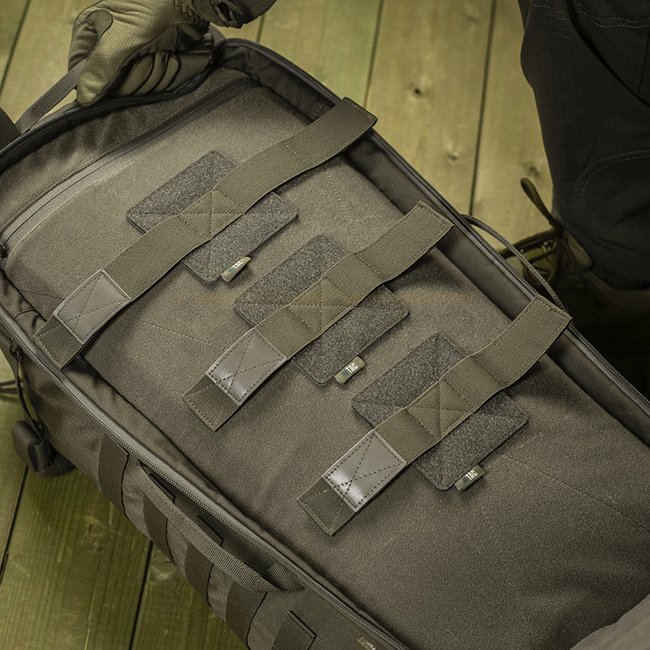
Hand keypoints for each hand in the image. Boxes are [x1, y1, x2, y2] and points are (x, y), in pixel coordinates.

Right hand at [69, 0, 209, 104]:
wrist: (185, 4)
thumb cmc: (150, 10)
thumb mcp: (122, 38)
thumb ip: (101, 69)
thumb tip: (83, 100)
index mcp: (89, 37)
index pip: (81, 77)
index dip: (101, 85)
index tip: (117, 78)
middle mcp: (106, 49)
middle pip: (113, 89)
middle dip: (136, 76)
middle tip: (145, 55)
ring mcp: (130, 60)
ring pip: (137, 90)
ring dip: (154, 74)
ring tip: (159, 51)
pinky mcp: (150, 66)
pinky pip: (154, 87)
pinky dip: (165, 74)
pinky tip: (169, 56)